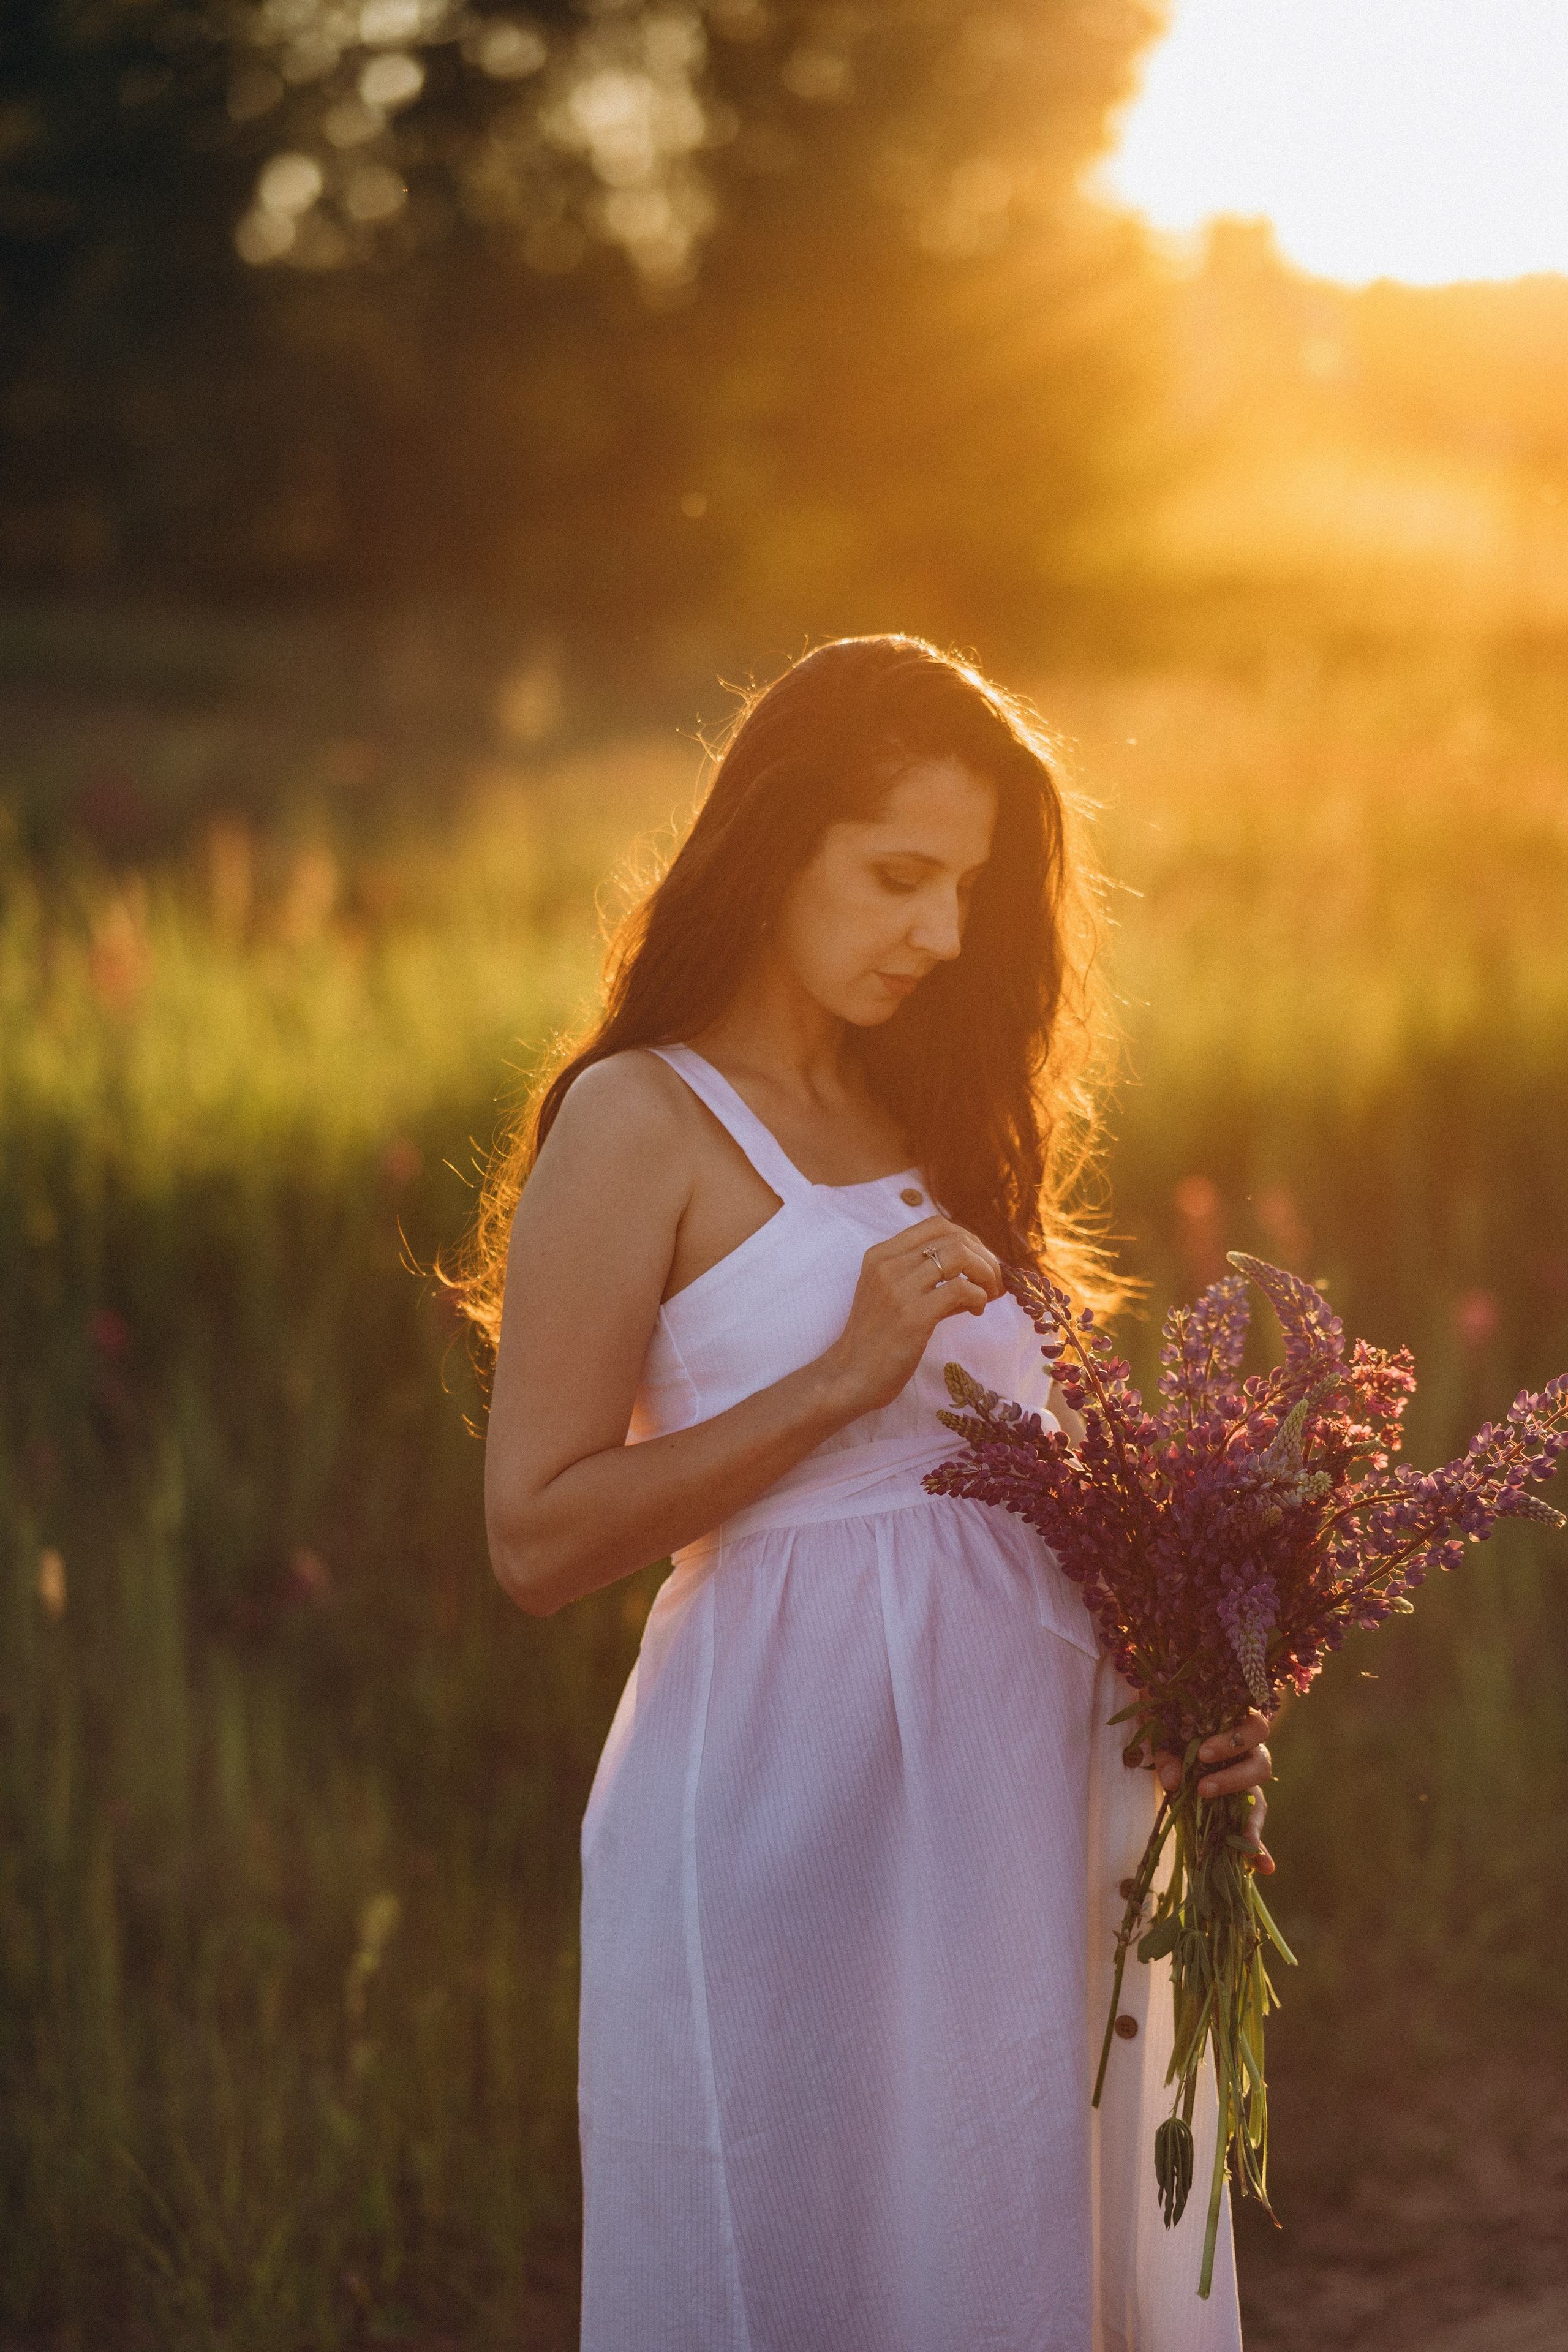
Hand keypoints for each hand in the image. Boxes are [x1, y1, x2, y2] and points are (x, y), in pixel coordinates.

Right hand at [819, 1216, 1002, 1415]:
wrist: (850, 1376)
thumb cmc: (876, 1340)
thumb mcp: (895, 1298)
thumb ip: (930, 1282)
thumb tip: (980, 1276)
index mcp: (881, 1255)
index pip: (936, 1225)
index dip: (968, 1239)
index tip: (980, 1262)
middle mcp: (888, 1265)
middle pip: (953, 1238)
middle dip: (984, 1257)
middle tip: (994, 1282)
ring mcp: (898, 1289)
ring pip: (960, 1257)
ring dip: (986, 1274)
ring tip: (988, 1295)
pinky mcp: (913, 1316)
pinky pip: (960, 1290)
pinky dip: (979, 1297)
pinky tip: (976, 1311)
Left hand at [1153, 1710, 1273, 1873]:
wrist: (1170, 1746)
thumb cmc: (1174, 1735)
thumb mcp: (1167, 1744)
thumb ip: (1170, 1758)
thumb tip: (1173, 1783)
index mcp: (1239, 1729)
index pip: (1255, 1728)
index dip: (1233, 1741)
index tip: (1204, 1754)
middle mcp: (1251, 1757)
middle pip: (1261, 1766)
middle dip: (1235, 1779)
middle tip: (1204, 1789)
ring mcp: (1248, 1785)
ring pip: (1260, 1800)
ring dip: (1250, 1822)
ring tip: (1243, 1845)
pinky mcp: (1242, 1809)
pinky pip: (1252, 1828)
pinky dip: (1258, 1849)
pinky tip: (1264, 1866)